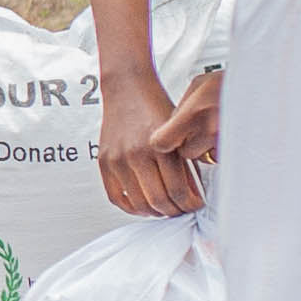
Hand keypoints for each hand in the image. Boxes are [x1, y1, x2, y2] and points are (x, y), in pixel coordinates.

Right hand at [97, 62, 218, 217]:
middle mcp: (136, 154)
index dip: (191, 204)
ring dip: (156, 212)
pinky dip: (132, 208)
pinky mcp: (104, 162)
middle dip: (175, 211)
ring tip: (166, 208)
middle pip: (159, 201)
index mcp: (160, 146)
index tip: (196, 204)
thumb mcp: (179, 133)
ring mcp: (118, 160)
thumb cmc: (155, 106)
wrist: (127, 89)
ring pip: (139, 204)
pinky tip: (144, 205)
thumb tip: (192, 194)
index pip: (178, 190)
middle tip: (183, 209)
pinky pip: (116, 197)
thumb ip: (186, 164)